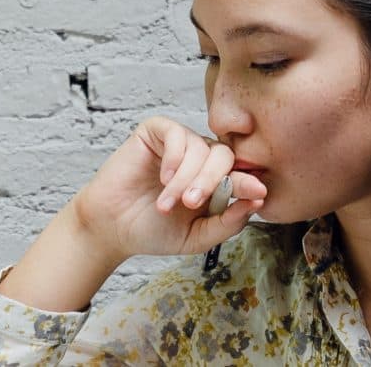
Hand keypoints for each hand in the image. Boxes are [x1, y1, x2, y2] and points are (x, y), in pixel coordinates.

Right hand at [69, 116, 268, 257]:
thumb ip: (228, 222)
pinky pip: (177, 134)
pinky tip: (163, 178)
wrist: (112, 229)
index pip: (240, 174)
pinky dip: (174, 158)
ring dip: (186, 178)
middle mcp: (199, 158)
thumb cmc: (153, 231)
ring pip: (201, 148)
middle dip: (213, 181)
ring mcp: (178, 144)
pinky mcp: (156, 133)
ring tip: (167, 203)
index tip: (258, 193)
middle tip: (192, 204)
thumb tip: (257, 201)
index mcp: (214, 181)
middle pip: (224, 156)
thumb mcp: (198, 236)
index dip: (249, 182)